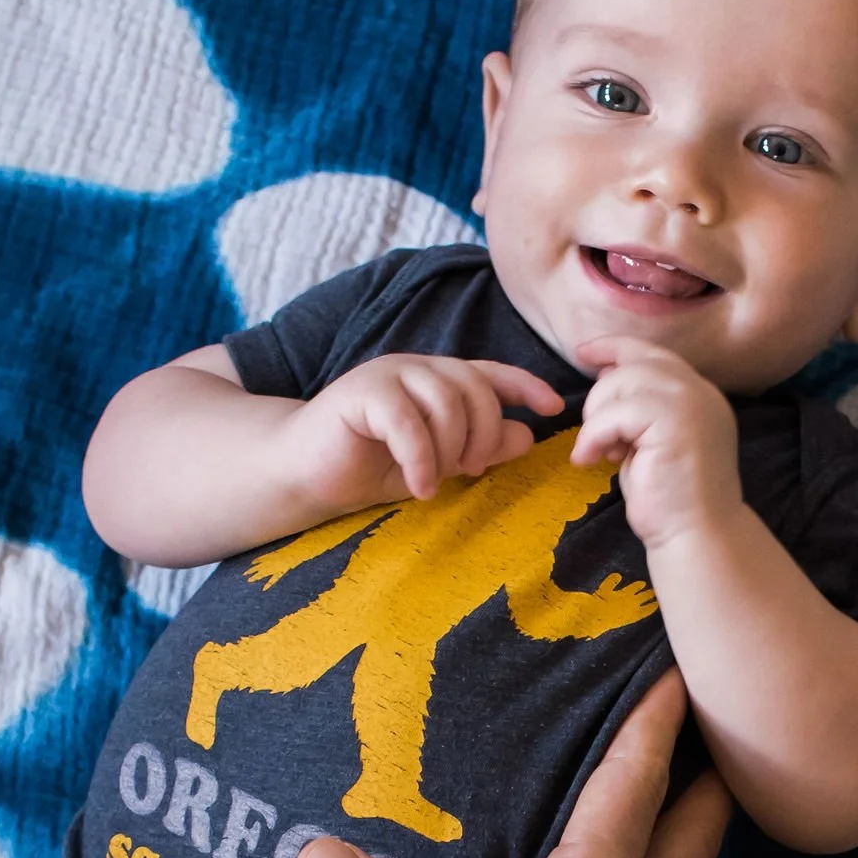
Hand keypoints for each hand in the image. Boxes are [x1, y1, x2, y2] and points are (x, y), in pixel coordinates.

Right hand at [301, 354, 564, 507]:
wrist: (305, 474)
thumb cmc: (369, 468)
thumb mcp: (437, 463)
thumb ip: (479, 448)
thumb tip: (526, 435)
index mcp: (437, 381)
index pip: (490, 373)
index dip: (525, 385)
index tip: (553, 407)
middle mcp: (416, 370)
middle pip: (475, 389)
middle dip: (483, 435)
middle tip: (469, 471)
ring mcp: (388, 376)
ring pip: (446, 402)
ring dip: (450, 449)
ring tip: (436, 480)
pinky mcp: (361, 393)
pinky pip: (408, 421)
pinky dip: (421, 459)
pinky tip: (419, 487)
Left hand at [570, 342, 742, 552]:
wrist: (697, 536)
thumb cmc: (671, 502)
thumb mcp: (651, 444)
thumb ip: (638, 412)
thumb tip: (605, 381)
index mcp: (699, 396)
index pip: (653, 354)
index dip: (615, 348)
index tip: (583, 353)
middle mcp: (701, 391)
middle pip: (636, 361)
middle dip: (602, 391)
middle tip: (594, 432)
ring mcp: (691, 402)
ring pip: (623, 381)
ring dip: (598, 417)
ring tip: (597, 452)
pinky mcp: (674, 421)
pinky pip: (616, 413)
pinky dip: (595, 435)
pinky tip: (590, 461)